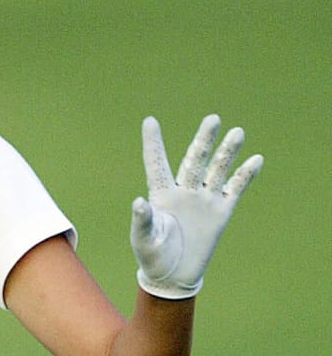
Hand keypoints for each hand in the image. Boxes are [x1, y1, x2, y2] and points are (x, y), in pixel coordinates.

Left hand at [130, 114, 263, 299]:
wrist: (173, 274)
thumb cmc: (152, 255)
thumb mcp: (143, 239)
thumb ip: (141, 220)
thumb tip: (138, 201)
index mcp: (160, 194)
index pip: (156, 163)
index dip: (153, 143)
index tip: (149, 121)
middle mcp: (183, 191)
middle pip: (194, 160)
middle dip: (204, 140)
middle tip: (213, 119)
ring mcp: (203, 199)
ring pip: (217, 170)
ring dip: (227, 152)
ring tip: (237, 132)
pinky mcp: (219, 211)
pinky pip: (234, 189)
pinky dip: (244, 175)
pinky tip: (255, 159)